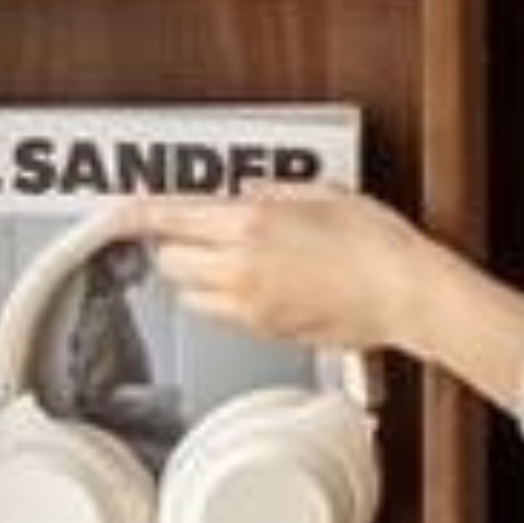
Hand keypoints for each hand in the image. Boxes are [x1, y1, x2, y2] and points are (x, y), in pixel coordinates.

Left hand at [110, 184, 523, 412]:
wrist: (407, 295)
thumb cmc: (378, 243)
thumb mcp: (323, 193)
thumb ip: (272, 191)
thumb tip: (245, 192)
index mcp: (251, 224)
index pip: (171, 218)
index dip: (136, 215)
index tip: (116, 213)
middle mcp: (241, 268)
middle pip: (171, 262)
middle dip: (173, 246)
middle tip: (190, 232)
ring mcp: (250, 305)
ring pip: (189, 295)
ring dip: (195, 277)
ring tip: (226, 260)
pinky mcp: (265, 330)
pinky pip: (220, 315)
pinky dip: (221, 299)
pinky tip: (252, 283)